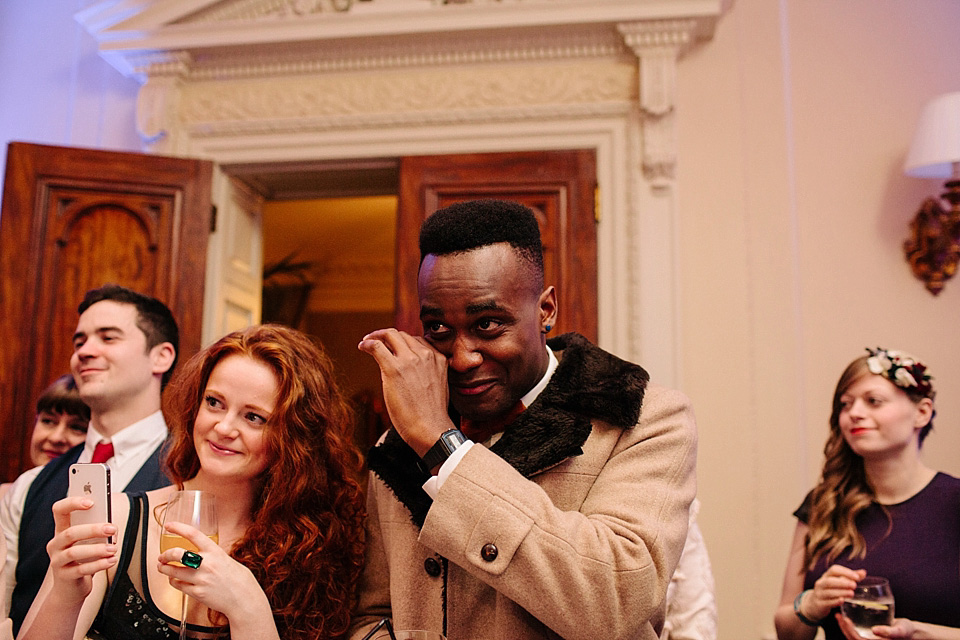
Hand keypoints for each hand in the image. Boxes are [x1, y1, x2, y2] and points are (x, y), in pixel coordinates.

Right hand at [46, 496, 117, 603]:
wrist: (70, 589)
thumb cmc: (83, 559)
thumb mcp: (88, 542)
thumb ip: (96, 531)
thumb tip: (112, 526)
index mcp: (61, 530)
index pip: (60, 510)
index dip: (72, 503)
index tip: (91, 501)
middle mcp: (56, 544)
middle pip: (70, 533)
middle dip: (93, 529)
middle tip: (112, 528)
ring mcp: (57, 561)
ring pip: (74, 552)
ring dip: (97, 549)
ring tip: (114, 549)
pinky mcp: (64, 576)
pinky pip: (81, 569)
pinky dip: (99, 564)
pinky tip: (112, 560)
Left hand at [157, 521, 266, 622]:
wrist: (244, 599)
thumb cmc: (240, 580)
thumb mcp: (227, 560)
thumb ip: (212, 556)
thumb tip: (200, 553)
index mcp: (215, 552)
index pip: (193, 534)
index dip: (178, 528)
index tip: (169, 526)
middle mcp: (206, 564)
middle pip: (177, 554)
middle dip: (165, 554)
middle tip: (162, 556)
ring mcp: (200, 579)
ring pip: (173, 572)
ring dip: (164, 569)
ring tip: (162, 568)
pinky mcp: (197, 593)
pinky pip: (178, 586)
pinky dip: (173, 582)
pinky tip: (175, 580)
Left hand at [358, 328, 454, 455]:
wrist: (430, 429)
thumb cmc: (432, 415)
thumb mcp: (438, 385)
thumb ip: (428, 372)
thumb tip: (412, 373)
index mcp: (438, 358)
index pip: (417, 340)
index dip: (402, 342)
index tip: (393, 347)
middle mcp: (425, 355)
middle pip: (402, 335)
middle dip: (387, 336)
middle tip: (376, 340)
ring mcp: (410, 360)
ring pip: (390, 335)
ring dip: (375, 336)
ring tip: (367, 341)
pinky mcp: (394, 369)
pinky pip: (376, 346)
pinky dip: (367, 343)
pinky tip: (362, 346)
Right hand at [802, 564, 865, 621]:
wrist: (814, 603)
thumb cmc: (829, 590)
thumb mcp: (837, 582)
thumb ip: (850, 577)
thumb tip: (863, 572)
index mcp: (826, 576)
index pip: (834, 570)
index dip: (845, 572)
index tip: (857, 577)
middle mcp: (821, 583)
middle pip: (829, 581)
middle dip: (842, 583)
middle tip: (854, 585)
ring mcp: (819, 594)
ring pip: (828, 592)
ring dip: (841, 592)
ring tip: (852, 594)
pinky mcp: (820, 604)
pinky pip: (827, 602)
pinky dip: (835, 601)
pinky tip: (842, 601)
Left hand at [836, 613, 916, 638]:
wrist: (910, 631)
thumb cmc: (906, 631)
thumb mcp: (899, 630)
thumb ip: (888, 632)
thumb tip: (875, 630)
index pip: (858, 639)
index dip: (849, 631)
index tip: (845, 619)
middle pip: (852, 638)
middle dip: (844, 628)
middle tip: (838, 615)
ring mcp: (869, 639)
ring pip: (852, 635)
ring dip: (844, 626)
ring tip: (839, 615)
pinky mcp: (869, 634)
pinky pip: (856, 631)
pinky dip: (849, 625)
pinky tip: (846, 615)